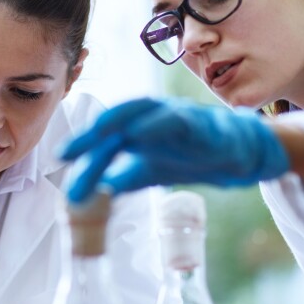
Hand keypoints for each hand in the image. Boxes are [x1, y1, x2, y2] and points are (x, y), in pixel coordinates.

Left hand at [60, 97, 289, 202]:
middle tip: (67, 152)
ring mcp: (178, 117)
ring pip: (144, 111)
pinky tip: (139, 133)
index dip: (83, 145)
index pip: (107, 136)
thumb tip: (96, 192)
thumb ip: (125, 177)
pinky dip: (157, 125)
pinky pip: (178, 120)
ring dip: (118, 120)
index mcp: (140, 128)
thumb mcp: (153, 170)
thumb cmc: (195, 155)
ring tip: (96, 132)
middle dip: (91, 135)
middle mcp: (154, 117)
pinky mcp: (202, 124)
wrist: (243, 155)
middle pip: (117, 121)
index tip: (60, 159)